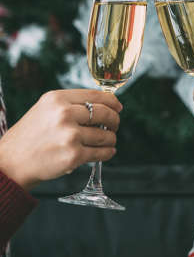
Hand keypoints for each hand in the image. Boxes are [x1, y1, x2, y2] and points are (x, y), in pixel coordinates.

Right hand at [0, 89, 121, 189]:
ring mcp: (70, 135)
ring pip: (106, 135)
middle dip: (114, 120)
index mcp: (57, 99)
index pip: (96, 95)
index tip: (118, 107)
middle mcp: (64, 114)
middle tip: (114, 125)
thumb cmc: (30, 135)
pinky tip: (107, 151)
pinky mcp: (74, 156)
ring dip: (111, 138)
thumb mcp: (45, 109)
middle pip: (105, 113)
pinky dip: (108, 152)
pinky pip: (102, 153)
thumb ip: (70, 104)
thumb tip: (102, 105)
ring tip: (109, 140)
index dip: (112, 101)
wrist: (13, 161)